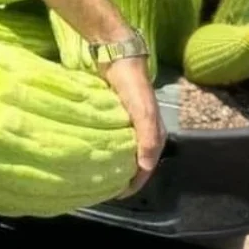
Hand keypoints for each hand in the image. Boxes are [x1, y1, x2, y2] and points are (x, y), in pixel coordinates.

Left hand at [101, 56, 166, 196]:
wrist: (117, 54)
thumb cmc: (132, 83)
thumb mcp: (143, 111)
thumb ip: (147, 138)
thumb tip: (145, 168)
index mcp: (154, 134)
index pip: (147, 167)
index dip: (135, 183)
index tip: (117, 194)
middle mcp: (143, 131)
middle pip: (136, 161)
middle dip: (124, 176)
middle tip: (104, 187)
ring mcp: (129, 122)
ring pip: (123, 149)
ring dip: (114, 163)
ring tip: (97, 174)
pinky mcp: (114, 113)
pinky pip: (112, 136)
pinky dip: (106, 147)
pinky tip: (94, 151)